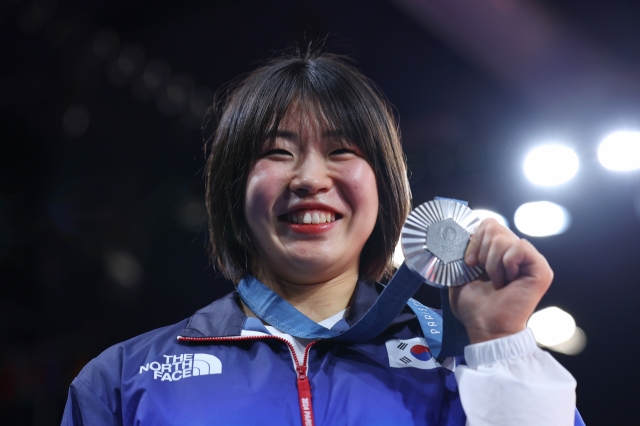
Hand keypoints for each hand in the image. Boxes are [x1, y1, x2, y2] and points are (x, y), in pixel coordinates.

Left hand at [450, 218, 553, 343]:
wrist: (485, 325)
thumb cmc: (474, 304)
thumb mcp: (461, 271)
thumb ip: (464, 249)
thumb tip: (464, 231)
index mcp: (499, 251)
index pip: (488, 223)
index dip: (474, 240)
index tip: (470, 263)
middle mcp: (516, 252)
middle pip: (494, 226)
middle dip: (481, 251)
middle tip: (484, 273)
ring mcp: (530, 260)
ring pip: (503, 237)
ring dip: (492, 263)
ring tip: (497, 281)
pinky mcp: (541, 268)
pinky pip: (519, 247)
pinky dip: (506, 264)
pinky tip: (508, 281)